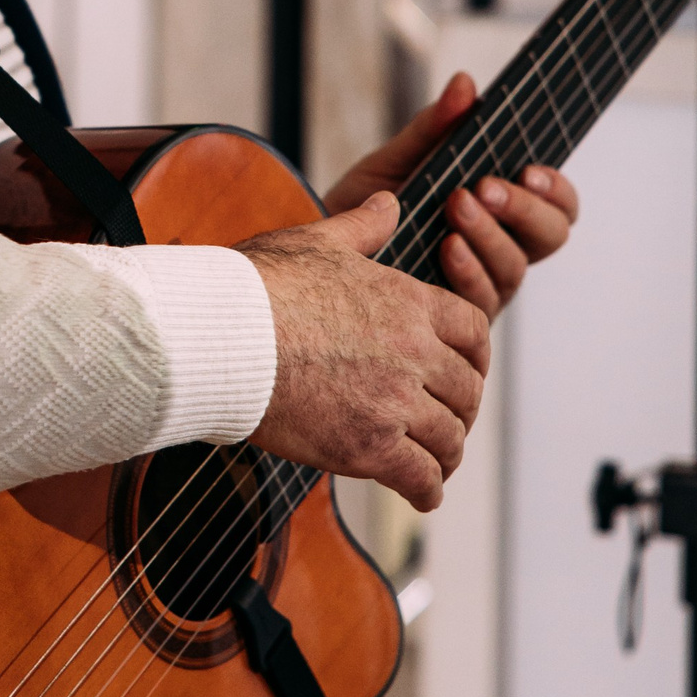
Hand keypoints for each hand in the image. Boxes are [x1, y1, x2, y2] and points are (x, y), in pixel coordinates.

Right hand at [239, 195, 490, 511]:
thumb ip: (363, 226)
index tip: (466, 370)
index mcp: (408, 301)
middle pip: (466, 389)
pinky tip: (419, 493)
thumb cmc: (258, 286)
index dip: (475, 356)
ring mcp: (395, 403)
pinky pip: (419, 477)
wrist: (221, 337)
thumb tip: (389, 202)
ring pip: (448, 438)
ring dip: (444, 453)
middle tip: (446, 422)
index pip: (473, 330)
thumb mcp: (317, 240)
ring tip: (433, 464)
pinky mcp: (369, 447)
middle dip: (461, 409)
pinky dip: (425, 490)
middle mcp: (414, 352)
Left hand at [325, 72, 579, 321]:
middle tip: (487, 186)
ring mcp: (483, 284)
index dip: (556, 188)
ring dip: (490, 234)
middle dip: (524, 209)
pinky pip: (479, 300)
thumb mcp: (398, 161)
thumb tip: (465, 83)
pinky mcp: (456, 317)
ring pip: (514, 268)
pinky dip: (467, 270)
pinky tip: (448, 245)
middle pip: (550, 236)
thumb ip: (434, 128)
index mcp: (504, 210)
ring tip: (458, 204)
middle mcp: (503, 248)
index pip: (558, 203)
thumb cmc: (370, 207)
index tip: (529, 168)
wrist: (323, 251)